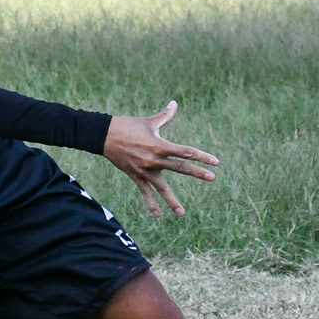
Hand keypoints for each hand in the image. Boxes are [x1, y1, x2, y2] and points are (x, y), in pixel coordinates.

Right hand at [103, 102, 218, 216]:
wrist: (104, 136)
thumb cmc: (128, 125)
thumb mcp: (148, 121)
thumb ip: (165, 115)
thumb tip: (175, 103)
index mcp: (159, 145)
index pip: (185, 151)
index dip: (201, 156)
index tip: (215, 161)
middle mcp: (154, 160)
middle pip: (180, 168)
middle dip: (197, 173)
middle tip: (212, 177)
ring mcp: (145, 170)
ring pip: (162, 188)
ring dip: (172, 201)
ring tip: (182, 213)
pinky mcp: (135, 176)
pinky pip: (145, 192)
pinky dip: (151, 204)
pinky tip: (158, 215)